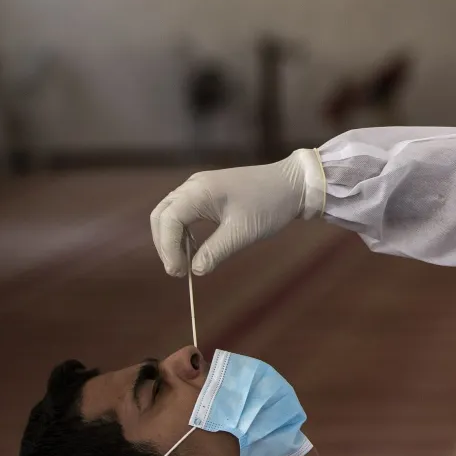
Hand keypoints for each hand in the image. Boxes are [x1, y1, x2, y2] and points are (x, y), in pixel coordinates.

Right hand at [151, 150, 323, 275]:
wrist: (293, 183)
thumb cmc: (270, 204)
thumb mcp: (243, 232)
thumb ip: (215, 251)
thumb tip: (195, 270)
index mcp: (199, 191)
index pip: (168, 220)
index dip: (167, 249)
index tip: (178, 273)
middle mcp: (194, 185)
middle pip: (162, 216)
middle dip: (165, 245)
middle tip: (178, 271)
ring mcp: (200, 187)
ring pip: (170, 213)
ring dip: (172, 238)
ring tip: (186, 263)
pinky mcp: (208, 192)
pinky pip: (184, 211)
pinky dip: (183, 231)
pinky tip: (195, 248)